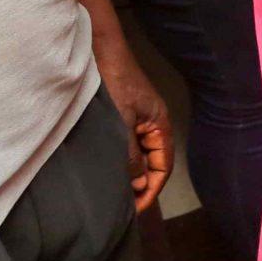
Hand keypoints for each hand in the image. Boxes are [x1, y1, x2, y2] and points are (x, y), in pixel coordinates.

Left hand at [95, 39, 173, 212]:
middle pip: (152, 163)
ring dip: (129, 174)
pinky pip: (125, 145)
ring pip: (138, 155)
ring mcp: (137, 120)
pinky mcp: (122, 116)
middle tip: (124, 208)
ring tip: (114, 194)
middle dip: (141, 186)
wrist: (98, 51)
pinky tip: (105, 169)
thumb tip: (138, 185)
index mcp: (159, 125)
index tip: (136, 209)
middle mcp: (152, 125)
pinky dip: (119, 160)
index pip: (163, 166)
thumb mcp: (121, 122)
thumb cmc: (113, 82)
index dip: (152, 189)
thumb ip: (129, 155)